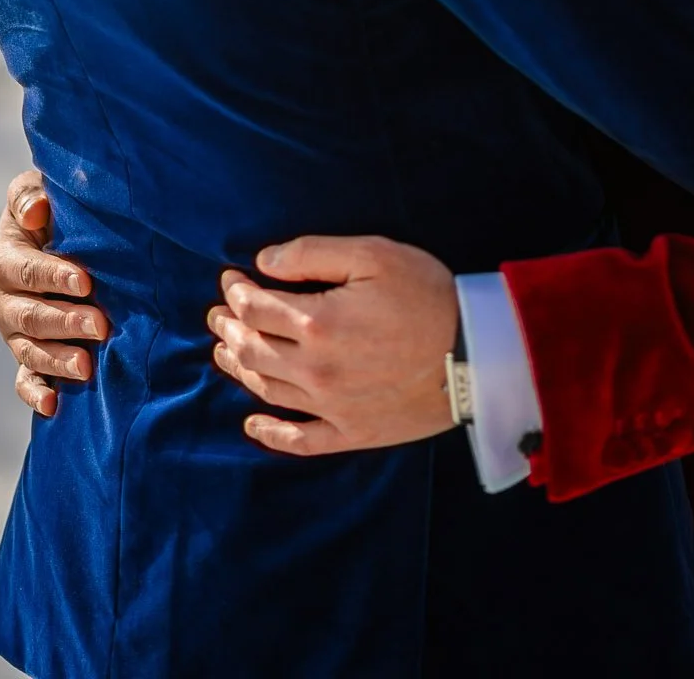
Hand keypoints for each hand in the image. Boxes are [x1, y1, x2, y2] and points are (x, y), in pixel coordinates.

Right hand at [0, 168, 107, 415]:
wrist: (62, 233)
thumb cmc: (55, 207)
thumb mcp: (38, 189)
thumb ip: (30, 195)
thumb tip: (35, 211)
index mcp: (7, 258)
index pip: (25, 269)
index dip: (52, 276)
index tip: (86, 282)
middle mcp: (5, 299)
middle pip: (28, 315)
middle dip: (64, 322)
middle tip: (101, 325)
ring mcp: (15, 331)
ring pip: (28, 350)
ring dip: (56, 360)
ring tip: (86, 367)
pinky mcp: (28, 354)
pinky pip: (24, 379)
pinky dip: (35, 393)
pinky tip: (53, 406)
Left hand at [207, 234, 456, 456]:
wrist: (476, 355)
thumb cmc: (427, 295)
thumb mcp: (374, 254)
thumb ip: (314, 253)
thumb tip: (265, 261)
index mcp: (317, 323)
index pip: (255, 307)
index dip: (236, 291)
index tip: (229, 280)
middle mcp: (315, 369)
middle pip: (252, 350)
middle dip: (229, 327)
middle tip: (217, 315)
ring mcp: (331, 406)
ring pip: (267, 390)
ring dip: (239, 369)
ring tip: (225, 351)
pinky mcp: (352, 431)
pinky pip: (300, 440)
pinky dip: (271, 434)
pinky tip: (253, 423)